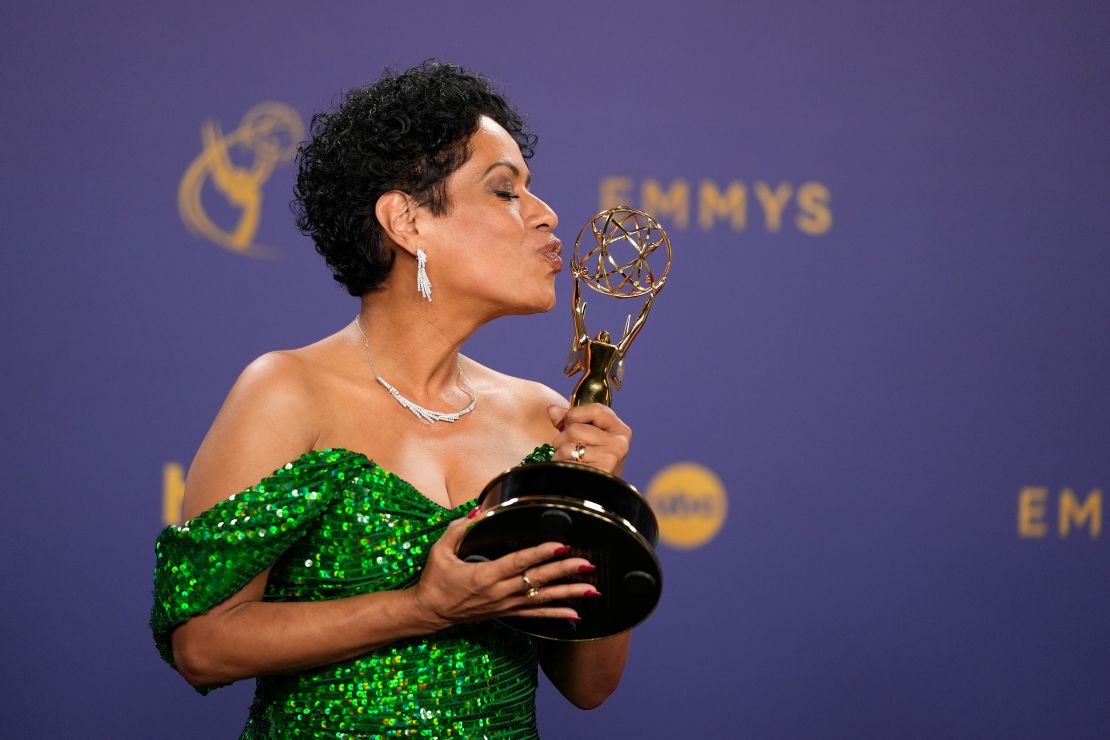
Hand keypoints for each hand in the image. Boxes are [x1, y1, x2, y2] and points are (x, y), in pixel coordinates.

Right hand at [410, 516, 599, 629]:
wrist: (429, 612)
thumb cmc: (435, 579)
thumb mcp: (440, 551)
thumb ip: (459, 529)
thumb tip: (478, 511)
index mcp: (484, 575)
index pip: (518, 562)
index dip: (540, 554)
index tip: (561, 546)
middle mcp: (498, 592)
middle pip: (536, 580)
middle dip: (564, 571)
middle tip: (587, 563)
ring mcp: (504, 605)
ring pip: (541, 599)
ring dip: (568, 594)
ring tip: (592, 589)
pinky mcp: (506, 614)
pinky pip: (535, 615)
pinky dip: (556, 614)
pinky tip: (575, 614)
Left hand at [547, 403, 631, 476]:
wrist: (598, 497)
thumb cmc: (592, 464)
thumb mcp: (587, 437)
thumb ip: (570, 421)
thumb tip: (551, 408)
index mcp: (620, 430)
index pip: (596, 409)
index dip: (575, 414)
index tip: (568, 423)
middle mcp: (619, 443)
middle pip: (576, 428)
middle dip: (563, 439)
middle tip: (569, 450)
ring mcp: (611, 458)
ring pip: (568, 446)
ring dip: (559, 455)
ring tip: (569, 462)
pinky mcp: (599, 472)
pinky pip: (566, 463)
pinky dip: (561, 467)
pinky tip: (570, 472)